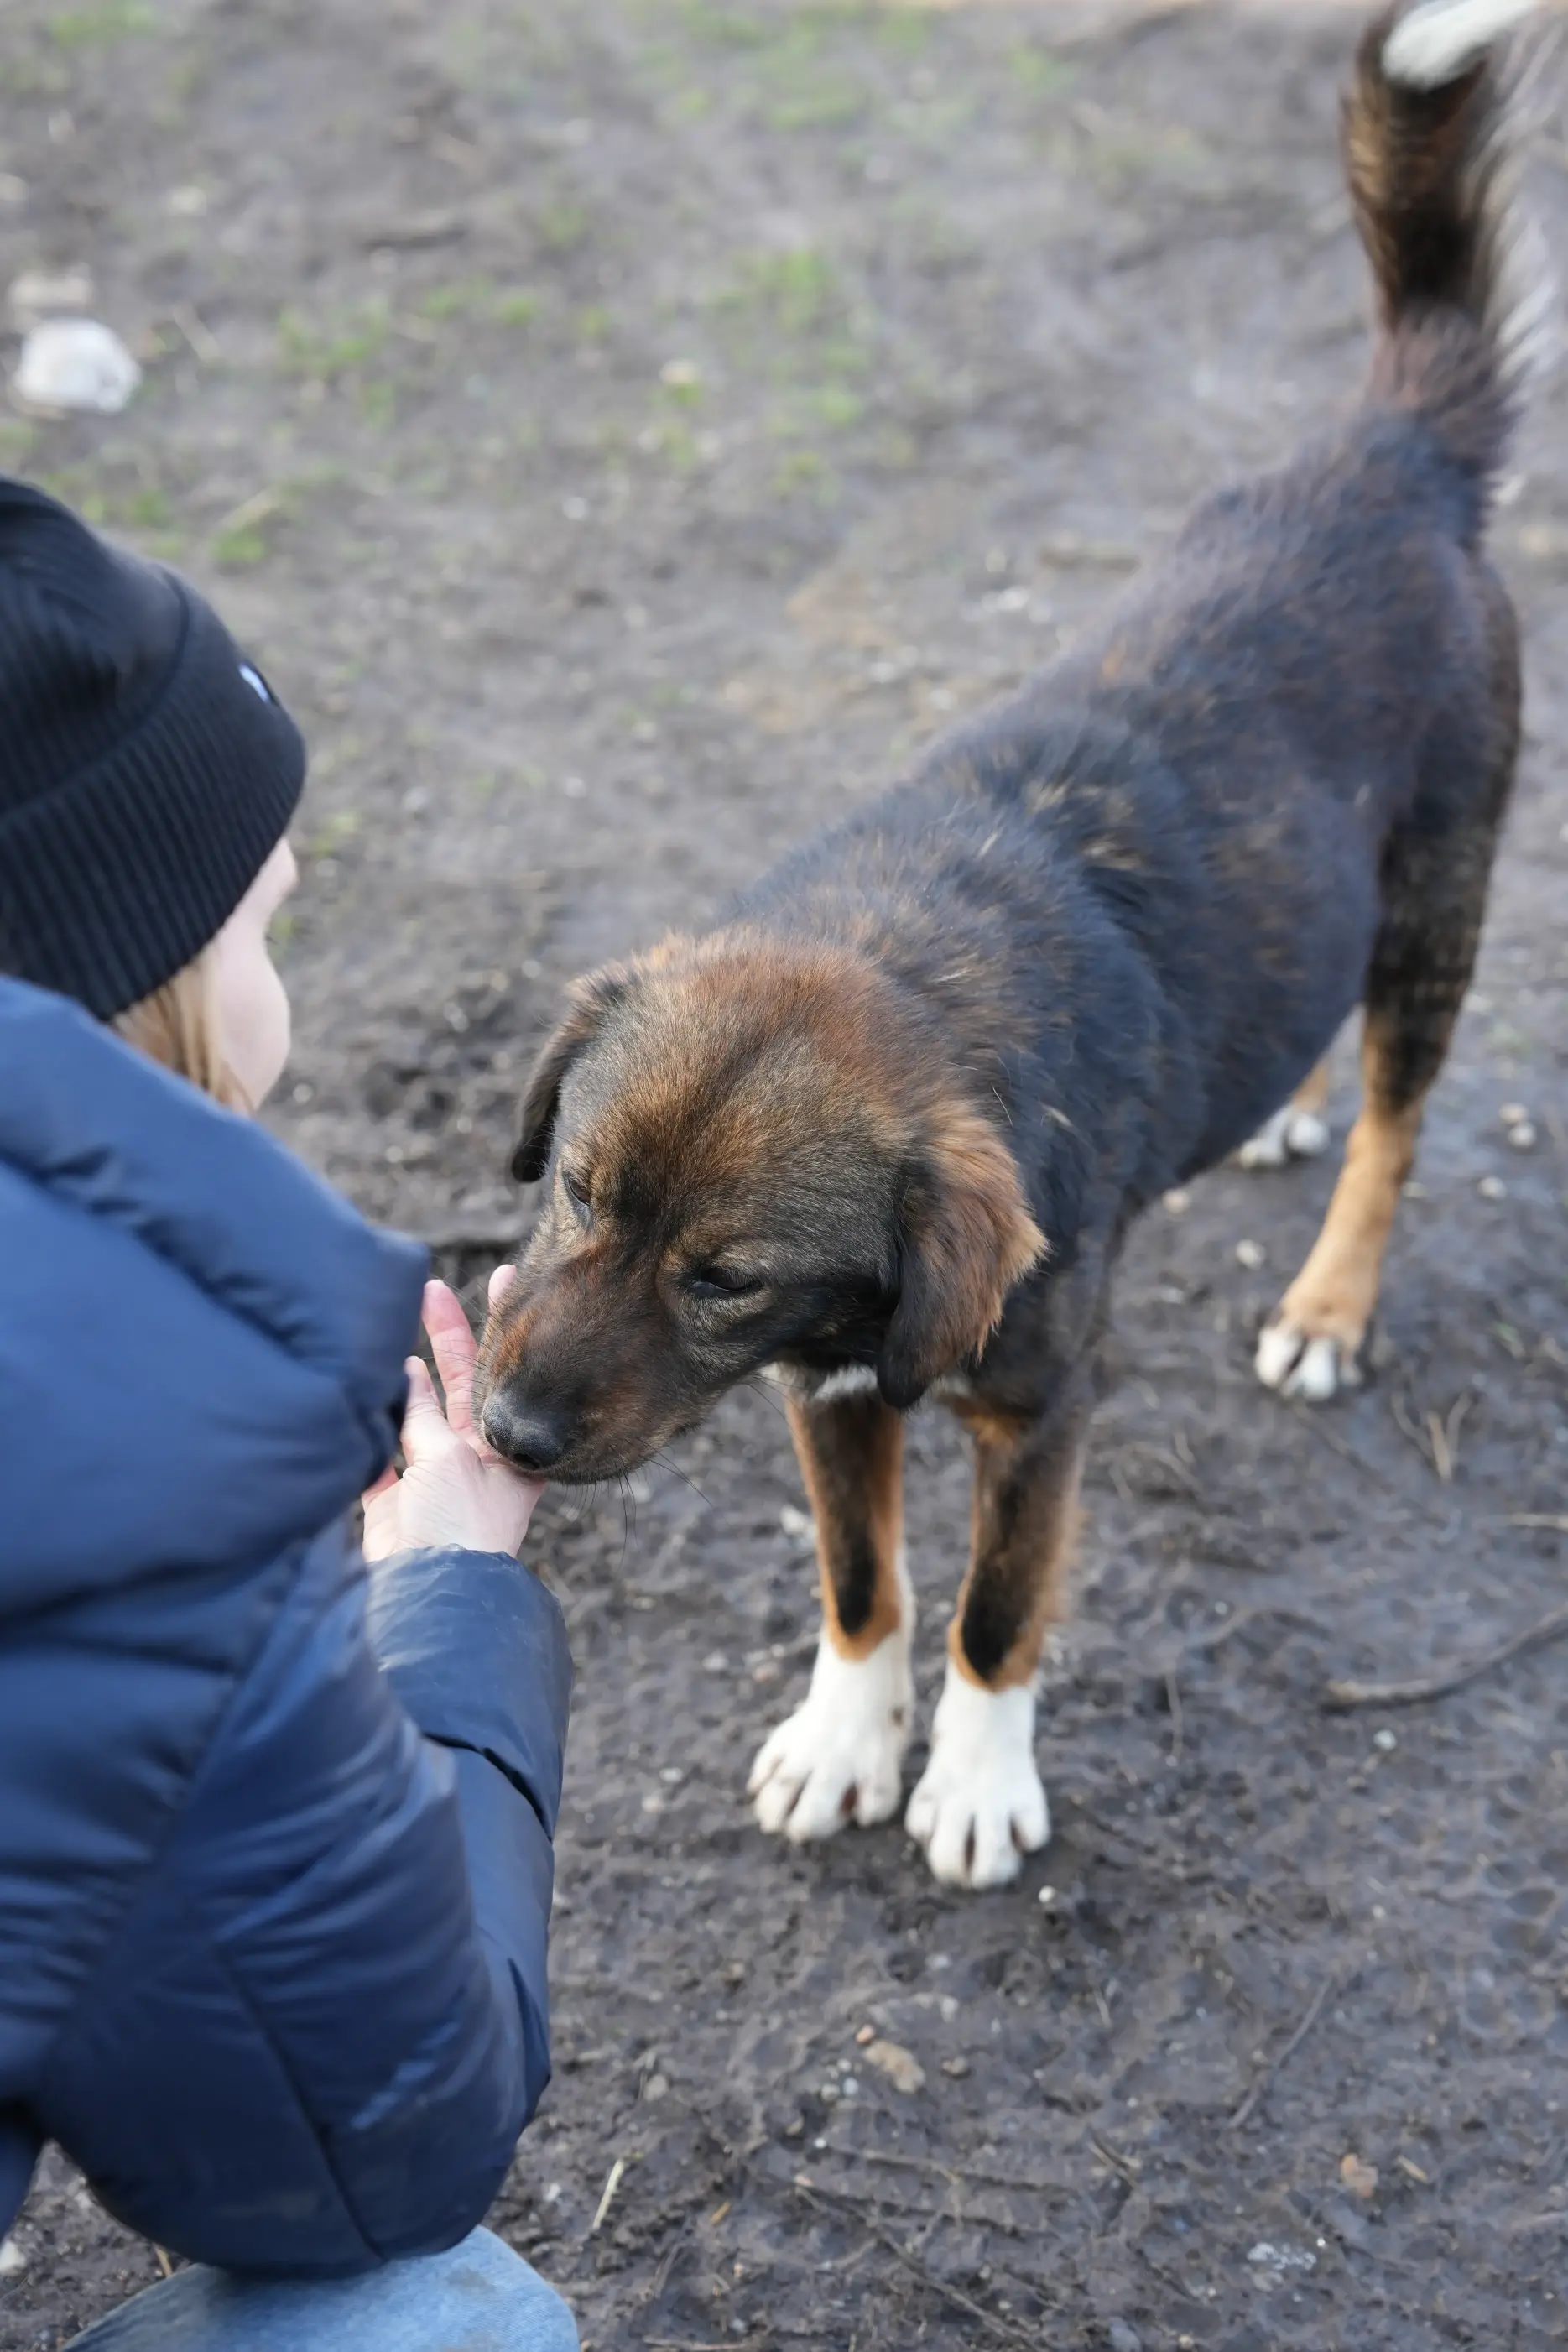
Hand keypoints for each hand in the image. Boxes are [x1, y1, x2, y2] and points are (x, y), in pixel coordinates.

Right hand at [361, 1268, 542, 1562]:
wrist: (426, 1599)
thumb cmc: (459, 1530)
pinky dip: (370, 1430)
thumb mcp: (449, 1458)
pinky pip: (379, 1457)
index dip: (504, 1330)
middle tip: (429, 1288)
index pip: (509, 1378)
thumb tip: (404, 1378)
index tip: (508, 1278)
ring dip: (403, 1381)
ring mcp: (434, 1483)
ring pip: (417, 1416)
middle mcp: (476, 1463)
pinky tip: (362, 1395)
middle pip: (462, 1387)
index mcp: (510, 1452)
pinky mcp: (395, 1508)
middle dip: (447, 1338)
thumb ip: (425, 1415)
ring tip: (386, 1333)